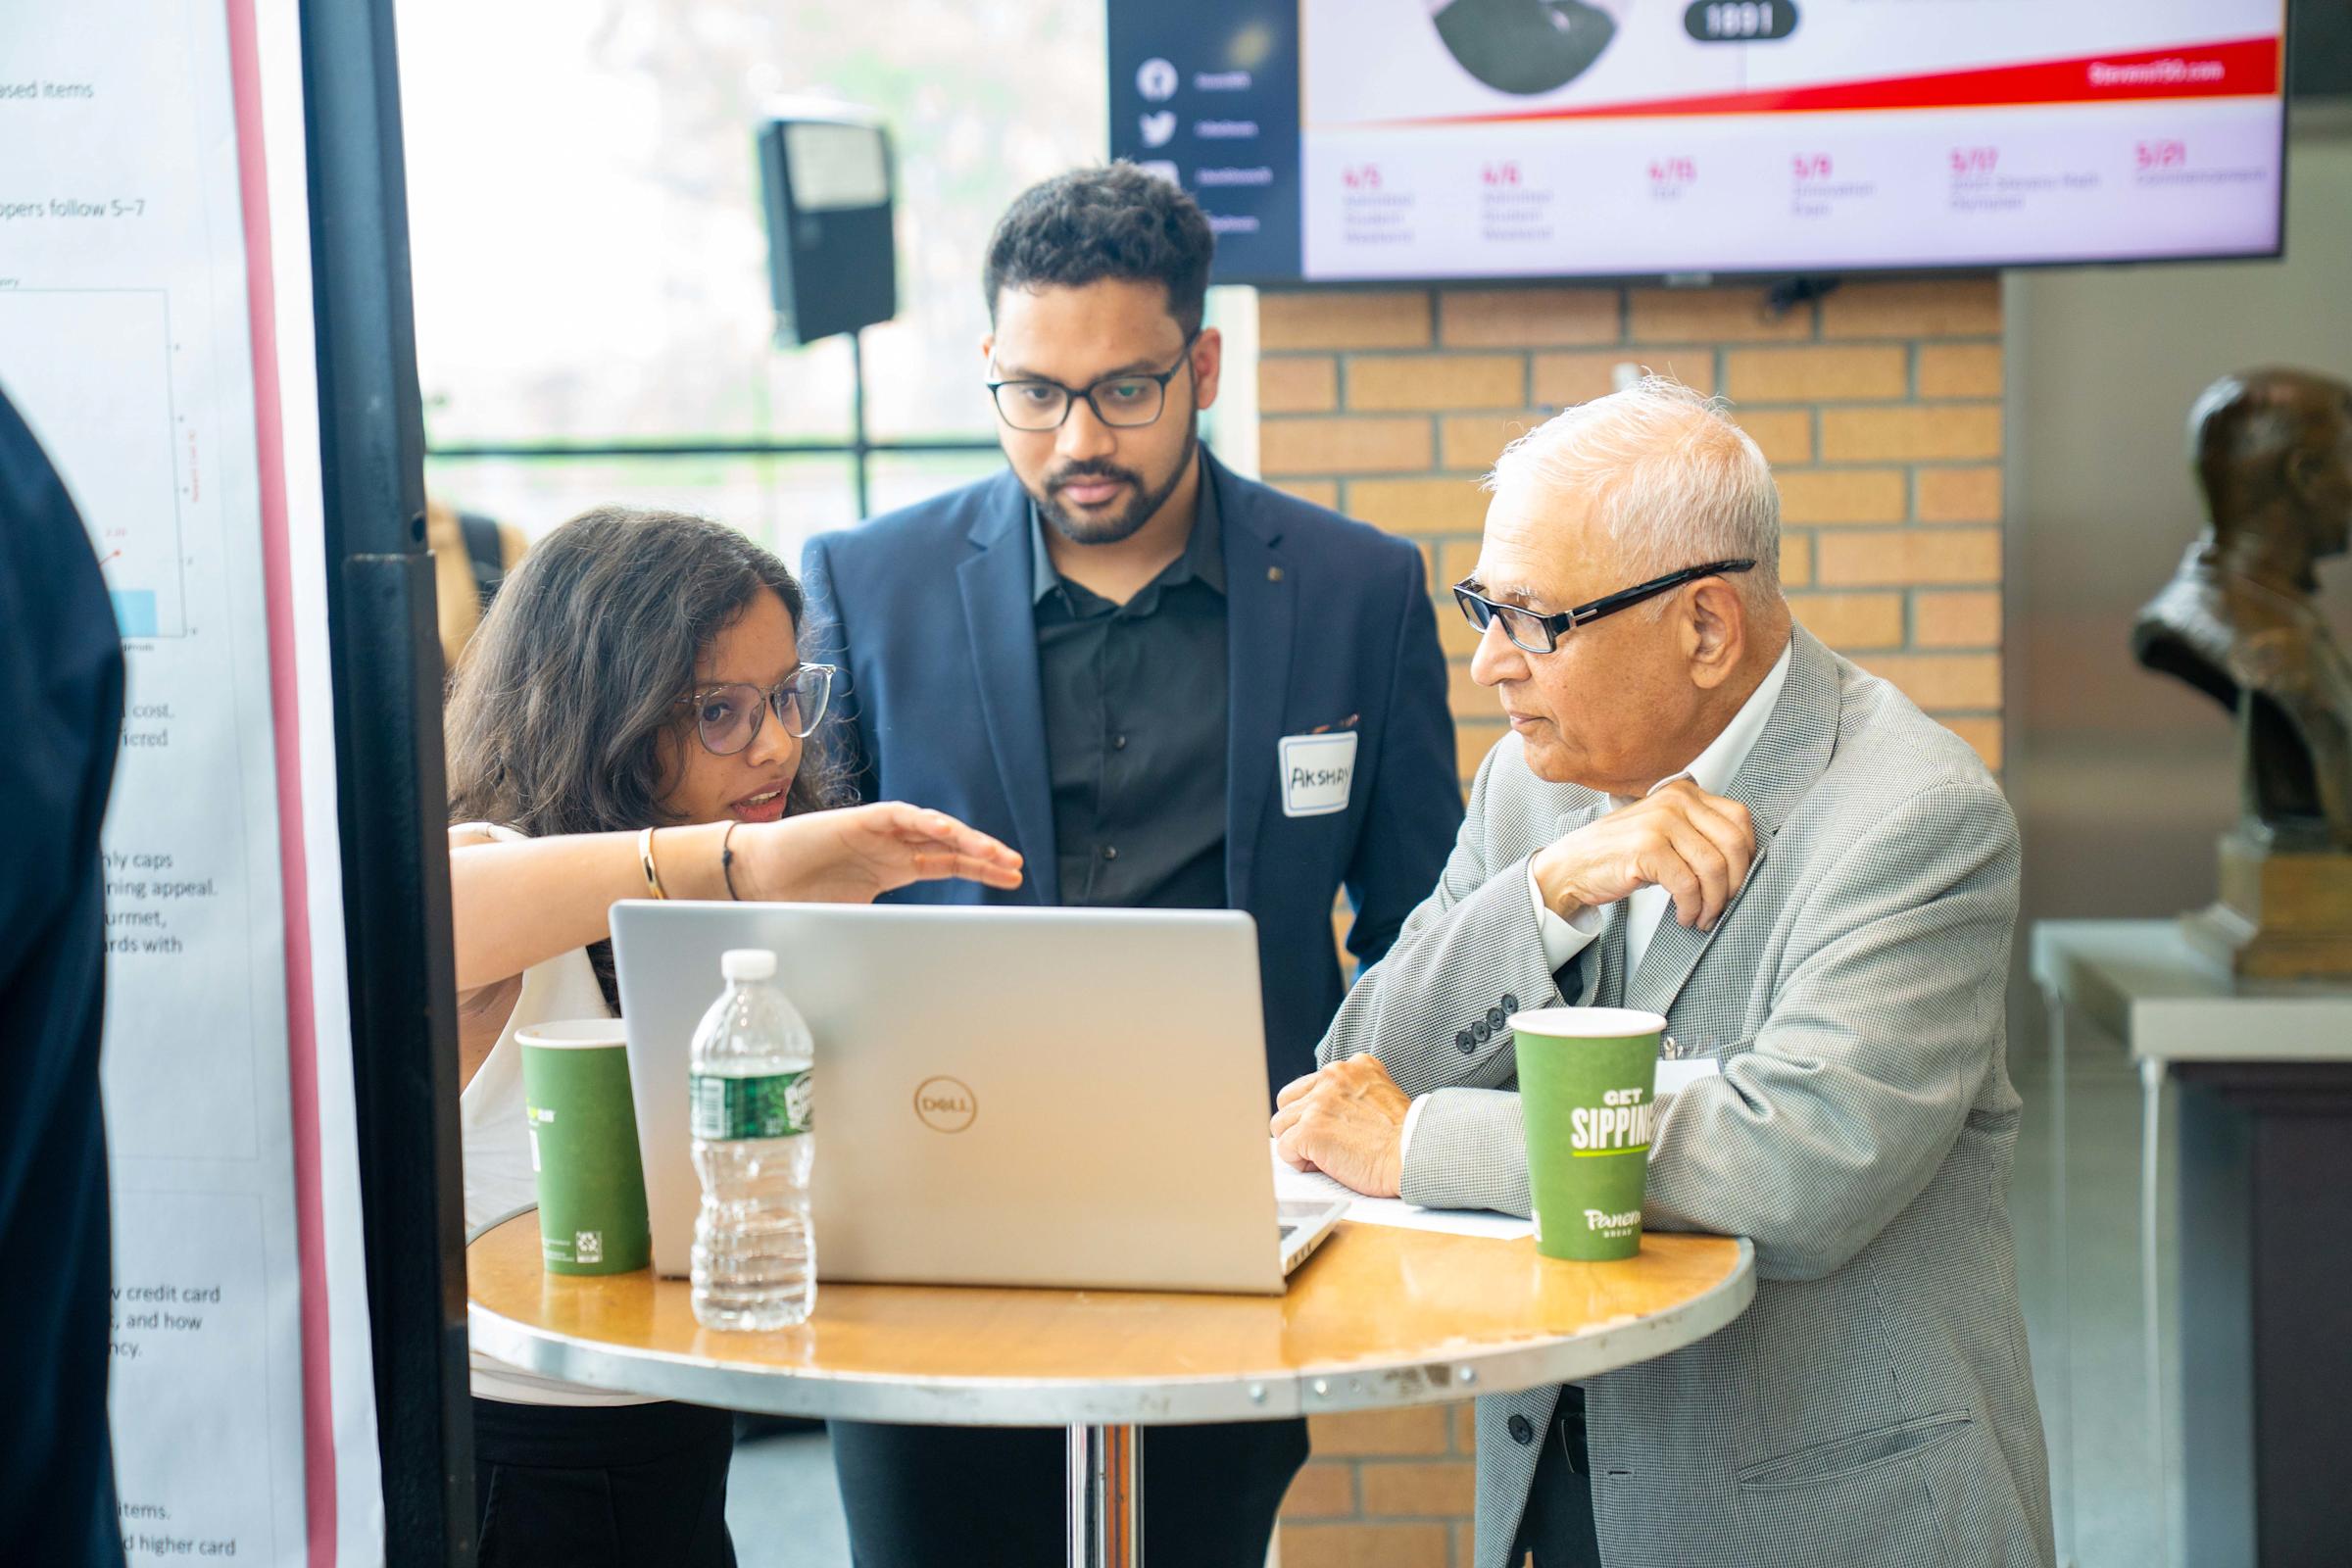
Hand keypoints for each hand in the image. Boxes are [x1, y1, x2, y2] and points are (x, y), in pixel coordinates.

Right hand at [735, 803, 1023, 903]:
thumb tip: (907, 973)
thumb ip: (884, 931)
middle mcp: (894, 846)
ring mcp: (880, 831)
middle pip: (950, 845)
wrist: (759, 877)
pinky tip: (948, 831)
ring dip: (964, 837)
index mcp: (896, 867)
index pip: (949, 863)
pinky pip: (900, 816)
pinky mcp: (861, 820)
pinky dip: (924, 821)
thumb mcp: (854, 922)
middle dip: (983, 854)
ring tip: (993, 852)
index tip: (1012, 878)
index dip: (981, 868)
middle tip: (1013, 866)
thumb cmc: (799, 899)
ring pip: (933, 828)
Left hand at [1269, 1053, 1409, 1197]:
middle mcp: (1333, 1076)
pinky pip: (1284, 1148)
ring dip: (1297, 1144)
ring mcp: (1318, 1102)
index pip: (1311, 1085)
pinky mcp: (1310, 1129)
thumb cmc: (1404, 1138)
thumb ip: (1352, 1094)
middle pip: (1288, 1100)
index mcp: (1352, 1067)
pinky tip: (1324, 1165)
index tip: (1334, 1129)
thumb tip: (1325, 1113)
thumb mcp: (1381, 1096)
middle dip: (1298, 1124)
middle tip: (1323, 1144)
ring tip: (1325, 1156)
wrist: (1414, 1155)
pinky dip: (1299, 1162)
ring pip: (1280, 1124)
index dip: (1316, 1113)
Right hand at [1529, 778, 1754, 931]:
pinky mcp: (1648, 848)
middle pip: (1732, 845)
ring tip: (1701, 916)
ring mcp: (1660, 822)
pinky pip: (1688, 885)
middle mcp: (1675, 801)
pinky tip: (1683, 916)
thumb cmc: (1619, 854)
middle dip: (1734, 884)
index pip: (1739, 819)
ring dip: (1713, 902)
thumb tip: (1740, 863)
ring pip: (1713, 868)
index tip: (1736, 879)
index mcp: (1684, 792)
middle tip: (1722, 905)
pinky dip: (1691, 907)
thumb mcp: (1663, 831)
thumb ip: (1697, 833)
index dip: (1747, 855)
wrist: (1571, 867)